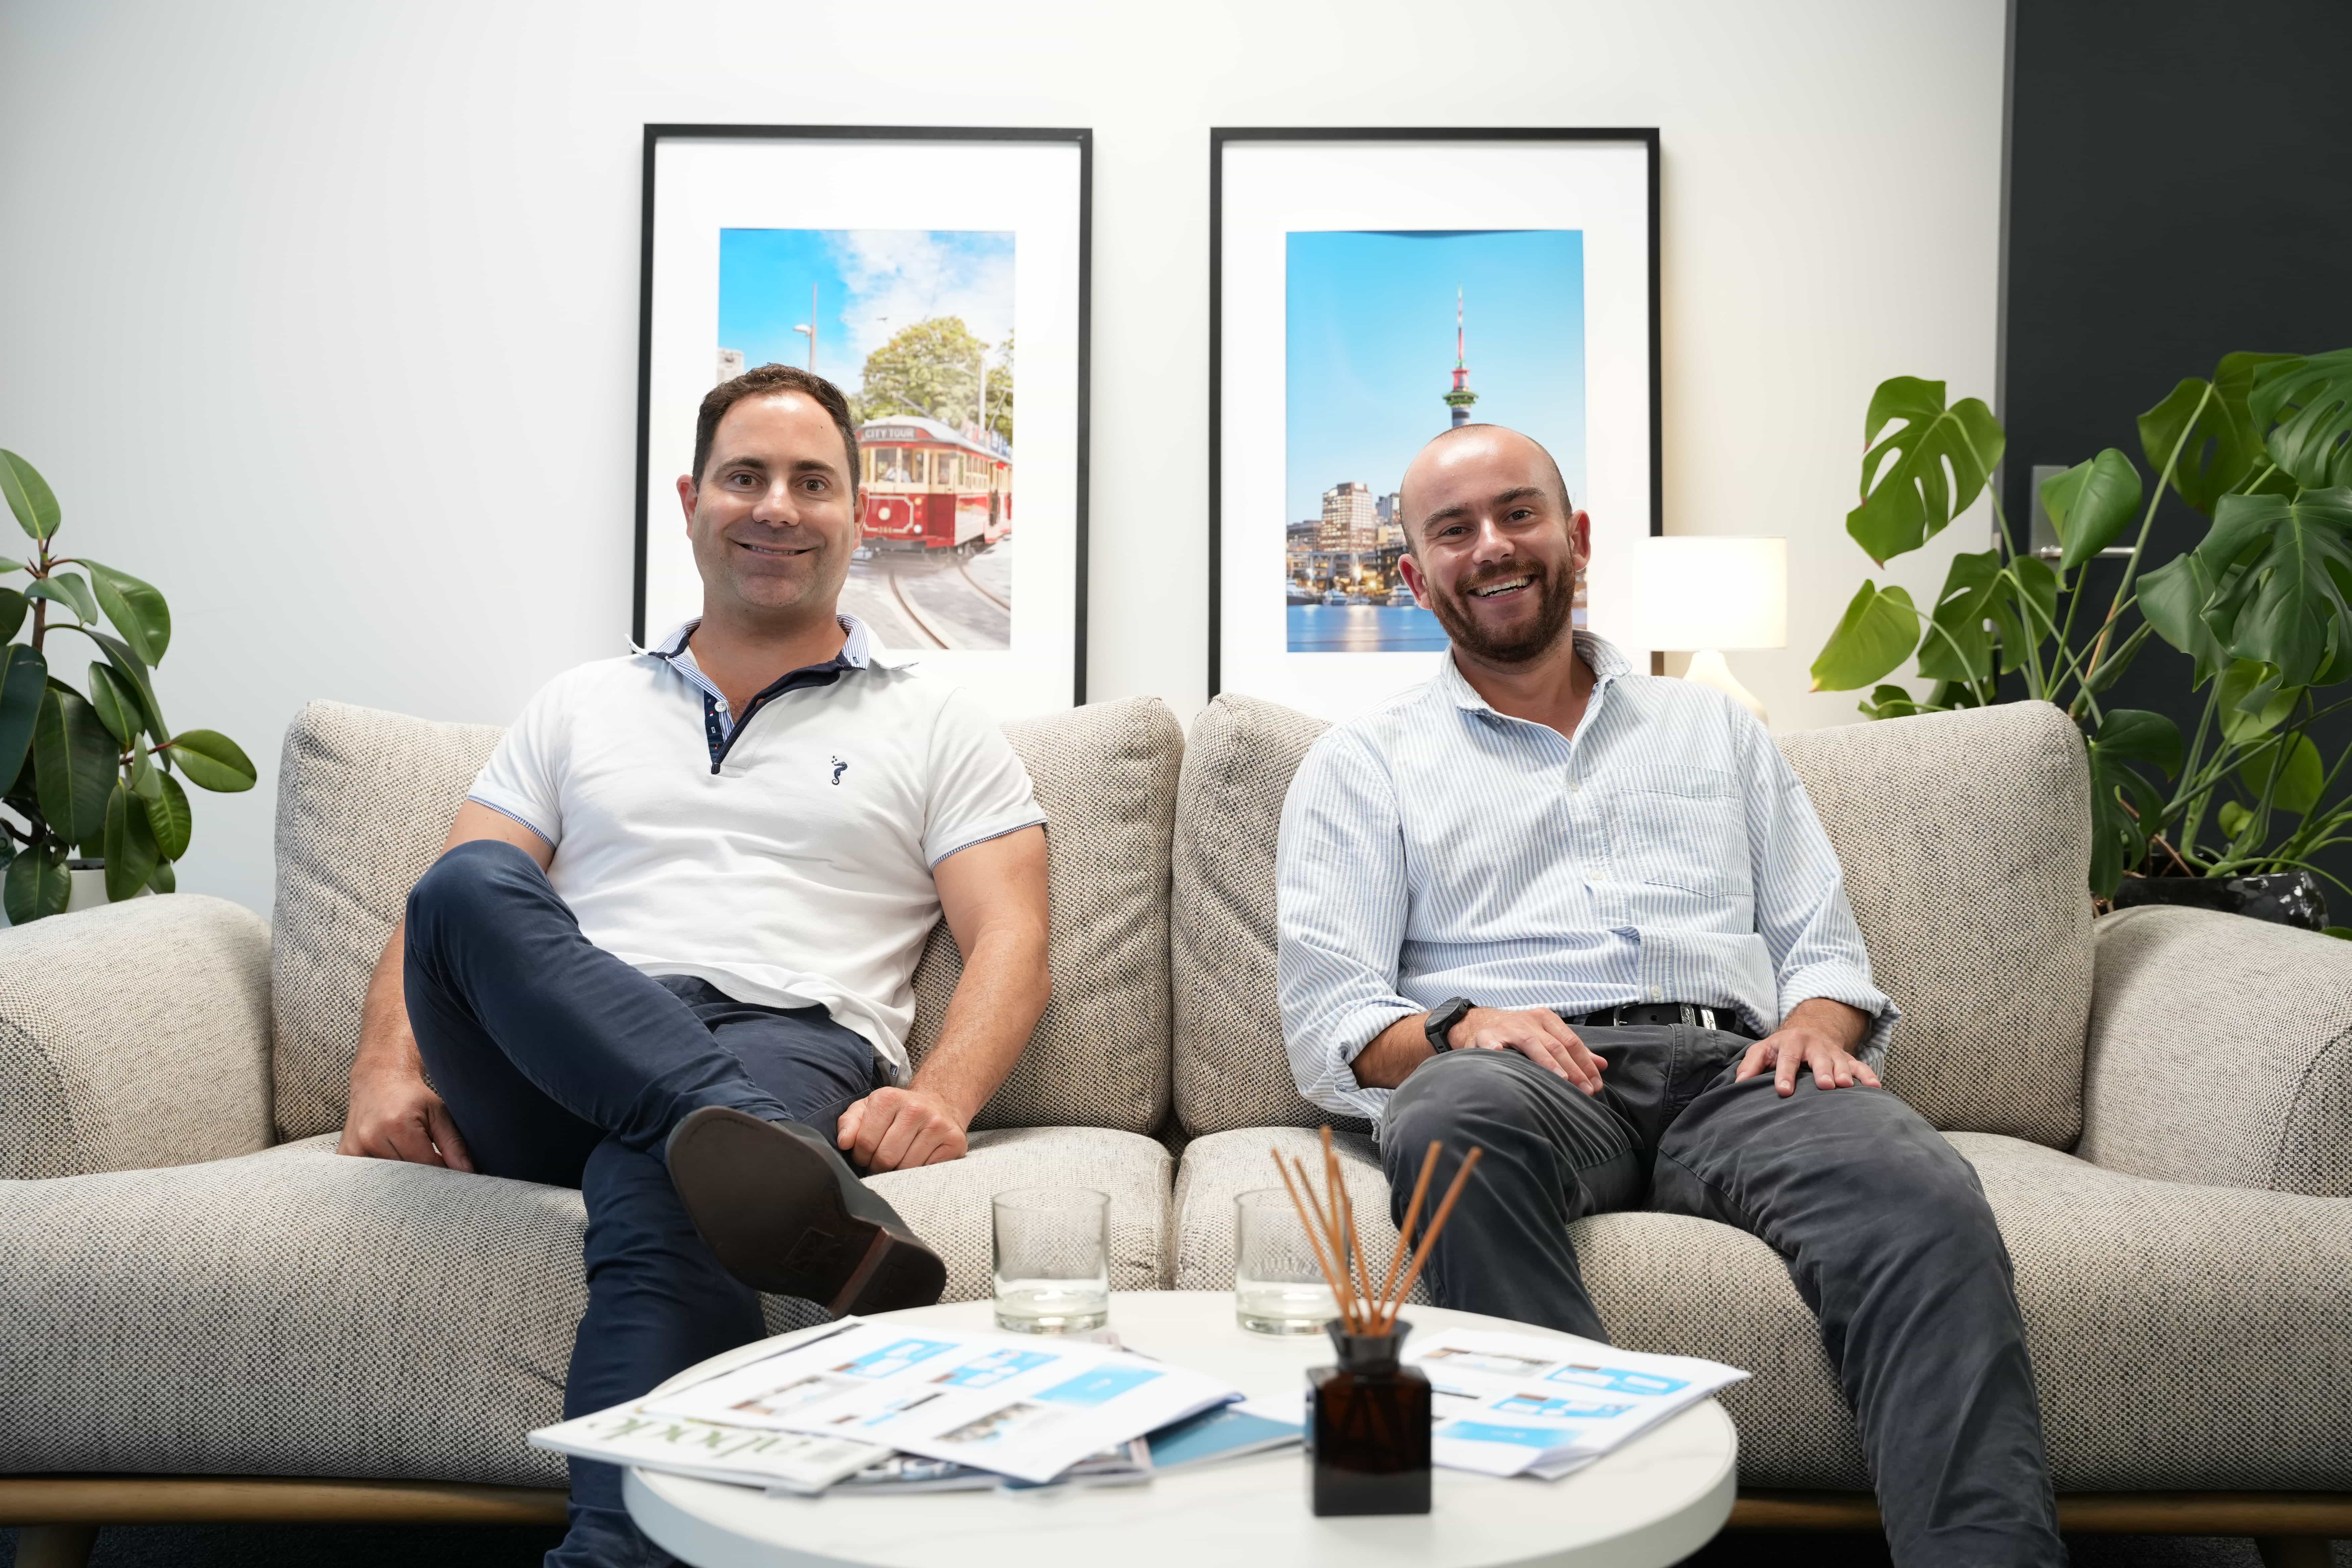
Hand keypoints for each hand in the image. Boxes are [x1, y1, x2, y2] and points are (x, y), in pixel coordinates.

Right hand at [337, 1063, 473, 1169]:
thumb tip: (466, 1171)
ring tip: (410, 1163)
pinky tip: (390, 1168)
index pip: (425, 1165)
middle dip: (421, 1177)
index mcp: (398, 1125)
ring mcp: (354, 1148)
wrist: (377, 1081)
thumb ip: (453, 1143)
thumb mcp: (438, 1113)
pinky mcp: (345, 1154)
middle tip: (431, 1169)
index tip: (450, 1173)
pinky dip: (381, 1177)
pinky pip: (367, 1177)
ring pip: (386, 1179)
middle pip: (404, 1175)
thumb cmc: (411, 1097)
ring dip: (401, 1178)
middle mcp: (372, 1137)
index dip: (440, 1172)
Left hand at [837, 1086, 968, 1171]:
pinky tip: (919, 1159)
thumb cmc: (897, 1112)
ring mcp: (937, 1126)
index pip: (864, 1143)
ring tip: (900, 1159)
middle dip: (879, 1165)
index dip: (861, 1155)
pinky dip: (919, 1172)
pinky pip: (928, 1171)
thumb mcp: (869, 1109)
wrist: (939, 1105)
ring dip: (898, 1170)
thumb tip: (844, 1142)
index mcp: (889, 1098)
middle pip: (885, 1158)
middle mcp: (915, 1109)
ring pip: (906, 1168)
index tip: (867, 1153)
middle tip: (883, 1159)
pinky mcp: (954, 1142)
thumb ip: (849, 1123)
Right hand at [1450, 1006, 1607, 1094]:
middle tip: (1585, 1090)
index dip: (1586, 1063)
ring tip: (1561, 1078)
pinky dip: (1496, 1048)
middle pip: (1556, 1045)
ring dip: (1547, 1062)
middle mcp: (1529, 1021)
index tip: (1596, 1084)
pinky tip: (1500, 1054)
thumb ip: (1573, 1050)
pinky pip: (1492, 1042)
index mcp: (1546, 1019)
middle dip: (1573, 1069)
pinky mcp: (1486, 1036)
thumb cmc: (1518, 1034)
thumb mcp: (1546, 1035)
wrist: (1478, 1022)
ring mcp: (1508, 1028)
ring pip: (1532, 1044)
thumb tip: (1602, 1065)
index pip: (1572, 1042)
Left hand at [1736, 1025, 1882, 1096]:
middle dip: (1822, 1070)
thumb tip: (1738, 1084)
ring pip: (1840, 1061)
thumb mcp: (1762, 1050)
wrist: (1807, 1030)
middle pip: (1818, 1058)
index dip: (1784, 1074)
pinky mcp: (1847, 1058)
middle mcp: (1813, 1045)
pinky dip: (1868, 1076)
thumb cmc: (1780, 1048)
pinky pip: (1860, 1066)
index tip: (1784, 1091)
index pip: (1786, 1059)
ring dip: (1844, 1073)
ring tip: (1847, 1086)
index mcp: (1790, 1043)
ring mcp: (1832, 1051)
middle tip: (1824, 1085)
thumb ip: (1750, 1065)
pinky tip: (1875, 1088)